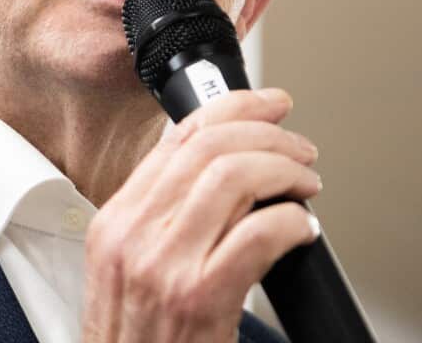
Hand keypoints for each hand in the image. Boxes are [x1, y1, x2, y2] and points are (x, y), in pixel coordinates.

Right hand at [81, 89, 321, 341]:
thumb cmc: (143, 342)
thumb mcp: (130, 270)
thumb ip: (164, 219)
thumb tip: (226, 169)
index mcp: (115, 222)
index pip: (177, 138)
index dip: (232, 107)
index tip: (267, 103)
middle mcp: (133, 237)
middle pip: (209, 146)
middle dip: (269, 132)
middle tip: (300, 148)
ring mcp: (164, 267)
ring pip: (235, 177)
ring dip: (286, 170)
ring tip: (307, 184)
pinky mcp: (200, 299)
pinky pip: (260, 232)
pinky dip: (294, 220)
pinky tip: (303, 229)